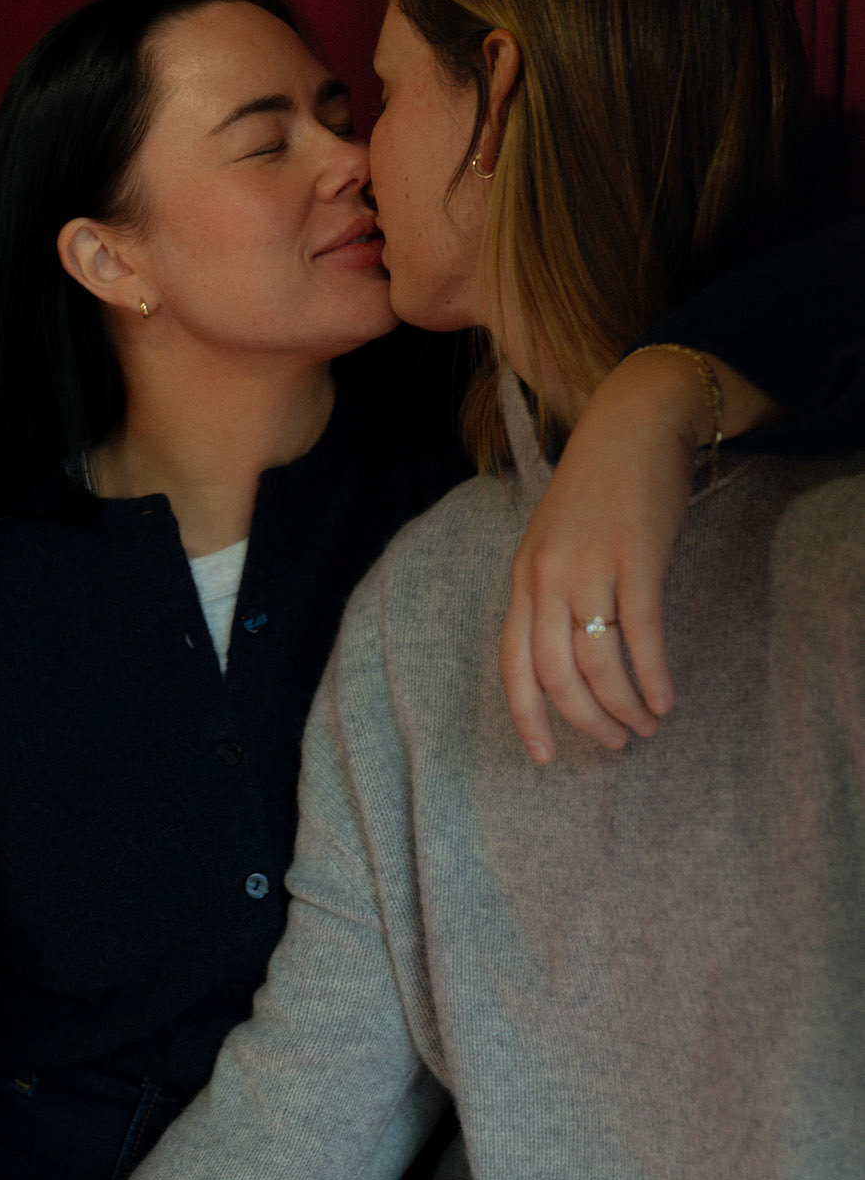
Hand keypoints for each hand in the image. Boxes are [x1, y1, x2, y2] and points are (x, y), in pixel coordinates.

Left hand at [501, 347, 775, 761]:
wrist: (633, 422)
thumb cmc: (598, 487)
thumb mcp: (556, 540)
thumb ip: (554, 593)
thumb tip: (568, 658)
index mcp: (523, 577)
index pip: (513, 664)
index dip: (527, 716)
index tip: (544, 757)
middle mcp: (547, 577)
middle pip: (555, 674)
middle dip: (584, 720)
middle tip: (613, 744)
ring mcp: (590, 567)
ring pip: (597, 663)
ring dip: (623, 706)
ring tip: (647, 724)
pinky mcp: (636, 558)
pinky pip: (641, 634)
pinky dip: (652, 676)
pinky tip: (666, 699)